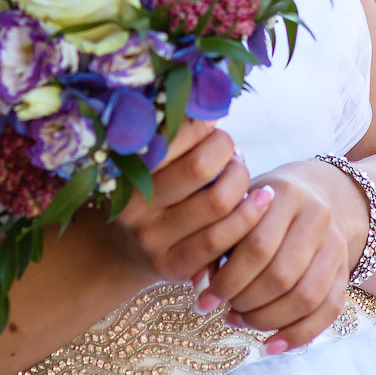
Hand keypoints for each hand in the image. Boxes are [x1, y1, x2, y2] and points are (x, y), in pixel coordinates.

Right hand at [101, 121, 273, 284]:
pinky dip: (249, 215)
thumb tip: (212, 108)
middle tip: (229, 151)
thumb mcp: (143, 163)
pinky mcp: (171, 266)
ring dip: (241, 180)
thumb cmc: (143, 193)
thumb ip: (170, 139)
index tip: (210, 123)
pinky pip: (220, 240)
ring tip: (240, 172)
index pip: (172, 134)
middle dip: (226, 150)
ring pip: (217, 202)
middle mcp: (134, 205)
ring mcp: (151, 239)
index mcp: (123, 169)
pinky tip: (261, 201)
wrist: (113, 252)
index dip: (202, 125)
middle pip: (200, 167)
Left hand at [198, 159, 365, 350]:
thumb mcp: (238, 207)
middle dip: (247, 301)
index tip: (204, 300)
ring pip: (306, 296)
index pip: (257, 245)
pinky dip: (299, 334)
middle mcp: (318, 217)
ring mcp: (336, 245)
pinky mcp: (345, 271)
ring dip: (269, 319)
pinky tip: (271, 345)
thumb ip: (218, 238)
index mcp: (286, 194)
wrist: (316, 195)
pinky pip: (328, 310)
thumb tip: (197, 281)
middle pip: (282, 274)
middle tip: (225, 311)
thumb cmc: (262, 205)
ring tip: (242, 322)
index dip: (228, 279)